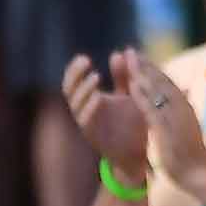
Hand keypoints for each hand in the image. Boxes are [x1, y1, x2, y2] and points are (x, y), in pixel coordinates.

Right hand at [61, 52, 146, 181]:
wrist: (137, 153)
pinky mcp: (93, 135)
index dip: (74, 69)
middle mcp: (84, 110)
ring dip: (83, 88)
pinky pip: (85, 120)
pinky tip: (99, 97)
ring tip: (96, 76)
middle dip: (74, 74)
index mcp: (89, 99)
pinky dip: (90, 107)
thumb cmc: (133, 123)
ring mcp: (87, 123)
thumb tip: (119, 52)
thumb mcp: (130, 94)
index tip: (83, 57)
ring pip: (75, 103)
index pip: (73, 81)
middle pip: (68, 89)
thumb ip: (123, 76)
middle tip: (85, 60)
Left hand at [122, 48, 205, 188]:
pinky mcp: (167, 127)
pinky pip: (152, 108)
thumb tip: (177, 100)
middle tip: (131, 51)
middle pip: (162, 81)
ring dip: (142, 73)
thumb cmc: (189, 153)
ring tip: (129, 60)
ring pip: (157, 90)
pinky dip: (142, 95)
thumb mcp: (182, 128)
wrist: (197, 172)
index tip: (139, 58)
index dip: (153, 69)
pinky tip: (132, 85)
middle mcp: (181, 107)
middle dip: (145, 65)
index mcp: (184, 107)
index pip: (167, 84)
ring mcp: (175, 116)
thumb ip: (178, 113)